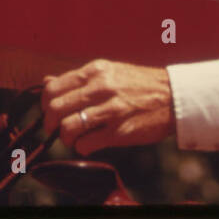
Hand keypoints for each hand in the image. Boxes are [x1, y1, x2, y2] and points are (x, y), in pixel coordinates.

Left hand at [41, 60, 173, 155]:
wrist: (173, 97)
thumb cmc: (138, 85)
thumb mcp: (109, 72)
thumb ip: (78, 79)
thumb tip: (47, 82)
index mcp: (95, 71)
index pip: (53, 88)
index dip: (45, 104)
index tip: (51, 112)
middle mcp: (100, 87)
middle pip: (55, 109)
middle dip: (51, 124)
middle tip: (58, 129)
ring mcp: (110, 110)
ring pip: (67, 128)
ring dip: (66, 138)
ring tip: (75, 138)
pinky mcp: (119, 131)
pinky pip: (85, 144)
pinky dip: (82, 148)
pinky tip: (90, 143)